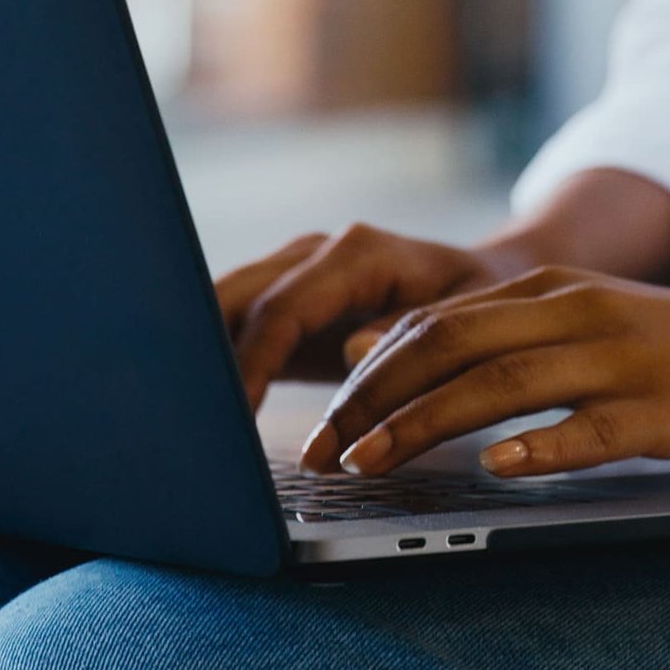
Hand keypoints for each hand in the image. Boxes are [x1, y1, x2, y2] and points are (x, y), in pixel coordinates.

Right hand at [214, 224, 531, 408]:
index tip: (235, 412)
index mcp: (359, 253)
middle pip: (236, 296)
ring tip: (183, 413)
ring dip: (203, 356)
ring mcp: (297, 274)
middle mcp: (318, 254)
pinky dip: (219, 362)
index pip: (285, 307)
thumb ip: (414, 334)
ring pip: (225, 306)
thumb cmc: (486, 306)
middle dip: (206, 352)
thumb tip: (353, 349)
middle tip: (187, 416)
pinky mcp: (289, 302)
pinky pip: (238, 325)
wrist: (485, 283)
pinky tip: (207, 407)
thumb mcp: (470, 321)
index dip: (252, 359)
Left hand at [298, 266, 669, 477]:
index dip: (367, 371)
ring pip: (503, 381)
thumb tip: (400, 364)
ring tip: (374, 463)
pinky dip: (541, 444)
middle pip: (450, 344)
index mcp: (552, 290)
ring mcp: (622, 357)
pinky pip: (593, 426)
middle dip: (375, 398)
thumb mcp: (592, 324)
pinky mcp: (667, 406)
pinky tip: (500, 468)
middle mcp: (576, 311)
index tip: (323, 419)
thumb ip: (505, 338)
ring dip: (428, 423)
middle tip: (325, 451)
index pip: (433, 321)